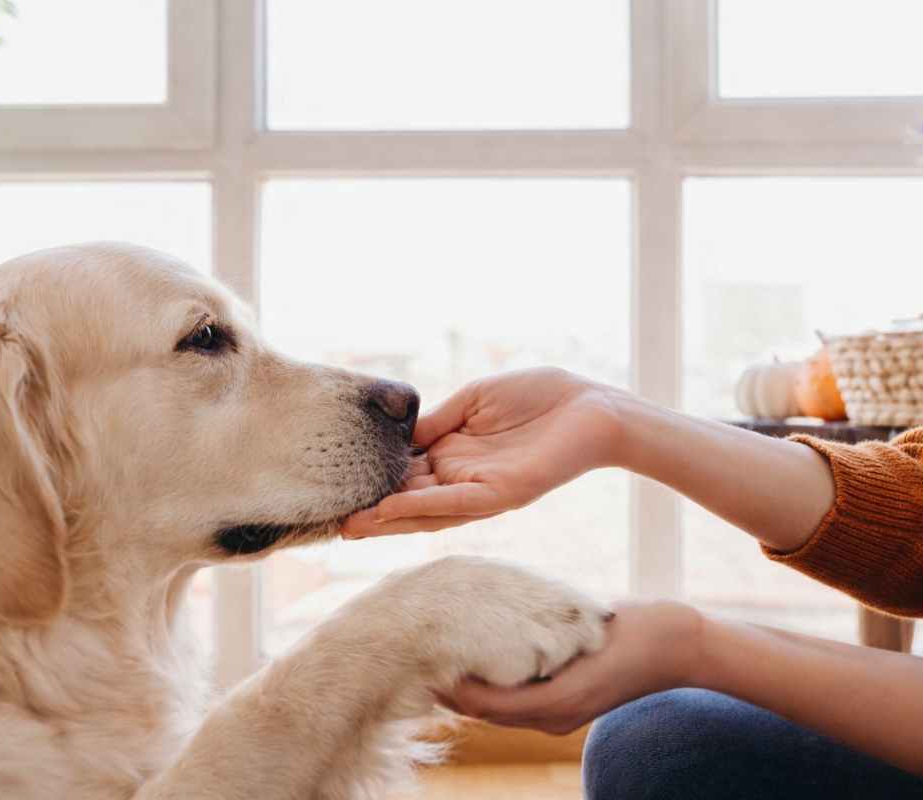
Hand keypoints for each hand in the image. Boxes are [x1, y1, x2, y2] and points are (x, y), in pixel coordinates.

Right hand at [342, 367, 629, 537]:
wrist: (591, 405)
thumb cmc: (539, 395)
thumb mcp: (474, 400)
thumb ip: (436, 421)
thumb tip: (397, 434)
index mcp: (454, 454)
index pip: (405, 474)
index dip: (374, 483)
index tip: (338, 490)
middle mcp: (463, 478)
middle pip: (409, 500)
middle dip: (372, 512)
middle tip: (331, 523)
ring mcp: (482, 488)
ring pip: (427, 510)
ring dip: (389, 519)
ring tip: (350, 526)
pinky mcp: (503, 492)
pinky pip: (456, 503)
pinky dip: (422, 506)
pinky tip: (391, 508)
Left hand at [437, 601, 702, 734]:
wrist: (678, 644)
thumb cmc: (632, 630)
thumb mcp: (580, 626)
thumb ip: (536, 633)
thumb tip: (485, 621)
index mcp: (555, 703)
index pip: (482, 704)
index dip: (448, 684)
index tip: (421, 659)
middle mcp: (553, 716)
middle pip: (484, 711)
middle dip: (450, 688)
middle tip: (418, 655)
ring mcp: (561, 714)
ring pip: (499, 709)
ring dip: (469, 688)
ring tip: (439, 655)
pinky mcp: (567, 704)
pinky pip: (519, 701)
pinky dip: (494, 686)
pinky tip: (479, 658)